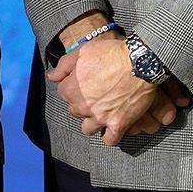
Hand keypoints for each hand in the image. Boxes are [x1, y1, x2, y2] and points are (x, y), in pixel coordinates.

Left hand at [47, 34, 181, 145]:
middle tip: (96, 94)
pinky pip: (109, 140)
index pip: (63, 93)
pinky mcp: (118, 124)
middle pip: (75, 111)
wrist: (141, 61)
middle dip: (83, 104)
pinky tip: (112, 127)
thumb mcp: (83, 51)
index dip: (74, 85)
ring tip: (102, 112)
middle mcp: (82, 106)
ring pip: (88, 128)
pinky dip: (110, 136)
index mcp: (71, 89)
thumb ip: (64, 65)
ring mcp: (100, 117)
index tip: (85, 81)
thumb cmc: (112, 53)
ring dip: (93, 121)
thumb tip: (51, 77)